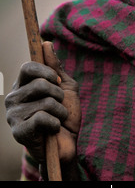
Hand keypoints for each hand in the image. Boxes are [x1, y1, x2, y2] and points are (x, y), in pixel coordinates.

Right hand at [5, 42, 80, 166]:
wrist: (68, 144)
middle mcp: (14, 98)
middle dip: (58, 95)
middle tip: (59, 105)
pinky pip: (43, 118)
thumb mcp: (65, 87)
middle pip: (40, 84)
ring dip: (60, 111)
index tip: (56, 80)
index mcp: (23, 85)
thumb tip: (46, 43)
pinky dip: (55, 123)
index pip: (28, 67)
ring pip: (46, 102)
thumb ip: (55, 67)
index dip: (46, 71)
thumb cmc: (65, 114)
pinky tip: (52, 130)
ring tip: (57, 119)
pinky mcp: (19, 131)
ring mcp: (13, 115)